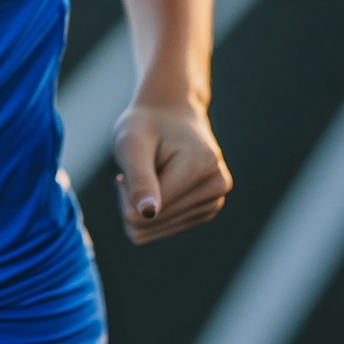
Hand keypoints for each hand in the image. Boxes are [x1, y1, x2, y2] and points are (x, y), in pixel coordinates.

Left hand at [112, 101, 231, 243]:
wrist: (170, 113)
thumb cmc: (146, 124)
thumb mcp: (132, 142)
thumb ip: (140, 178)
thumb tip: (148, 214)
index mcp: (200, 166)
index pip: (148, 213)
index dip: (127, 192)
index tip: (132, 165)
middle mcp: (216, 187)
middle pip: (151, 224)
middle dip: (133, 199)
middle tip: (139, 167)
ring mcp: (215, 201)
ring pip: (156, 230)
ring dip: (143, 204)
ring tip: (150, 172)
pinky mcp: (208, 210)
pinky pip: (164, 229)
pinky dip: (153, 208)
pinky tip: (159, 181)